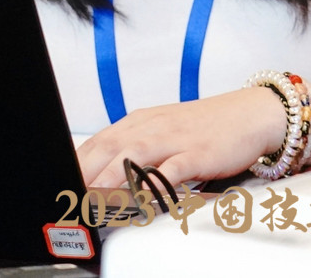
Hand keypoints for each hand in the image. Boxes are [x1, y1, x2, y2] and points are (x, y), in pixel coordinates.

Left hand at [77, 86, 286, 188]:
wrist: (251, 114)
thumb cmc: (205, 129)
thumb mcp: (163, 134)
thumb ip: (135, 153)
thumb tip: (103, 176)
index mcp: (140, 123)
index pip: (98, 142)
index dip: (76, 164)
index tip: (60, 182)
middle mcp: (152, 127)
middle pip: (109, 148)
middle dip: (85, 172)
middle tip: (68, 194)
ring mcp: (175, 138)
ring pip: (134, 155)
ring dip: (110, 176)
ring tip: (92, 197)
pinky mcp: (198, 152)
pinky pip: (173, 169)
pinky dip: (155, 182)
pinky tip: (143, 195)